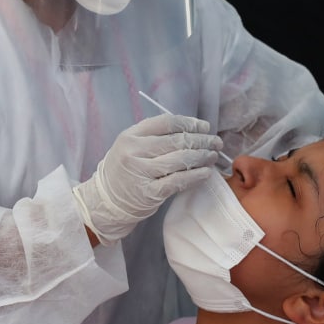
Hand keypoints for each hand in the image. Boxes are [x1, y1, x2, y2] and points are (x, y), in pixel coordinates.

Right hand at [73, 114, 222, 244]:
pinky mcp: (150, 192)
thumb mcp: (130, 146)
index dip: (189, 123)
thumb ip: (153, 136)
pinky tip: (206, 172)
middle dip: (202, 140)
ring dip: (202, 157)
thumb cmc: (124, 169)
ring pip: (181, 160)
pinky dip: (196, 176)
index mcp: (131, 136)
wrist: (107, 200)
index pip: (166, 123)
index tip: (204, 127)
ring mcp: (142, 172)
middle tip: (216, 142)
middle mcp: (135, 151)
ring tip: (213, 155)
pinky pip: (179, 181)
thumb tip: (191, 130)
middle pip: (177, 141)